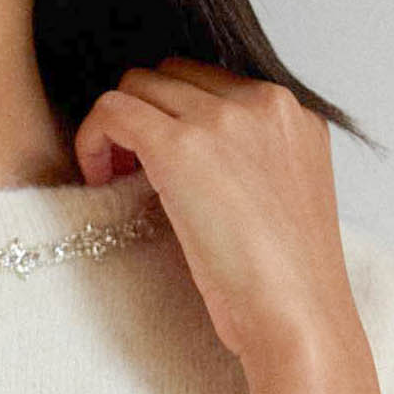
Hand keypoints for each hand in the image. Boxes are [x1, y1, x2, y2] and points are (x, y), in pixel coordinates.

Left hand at [71, 59, 357, 364]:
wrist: (300, 318)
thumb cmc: (288, 284)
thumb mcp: (282, 199)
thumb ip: (250, 161)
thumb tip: (195, 160)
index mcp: (293, 114)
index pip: (210, 82)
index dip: (174, 115)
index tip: (160, 162)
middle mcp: (263, 102)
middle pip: (171, 74)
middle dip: (145, 114)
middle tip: (131, 170)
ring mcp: (222, 119)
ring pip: (137, 84)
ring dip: (117, 125)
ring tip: (115, 178)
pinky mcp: (180, 146)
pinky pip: (112, 109)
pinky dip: (94, 138)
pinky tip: (99, 180)